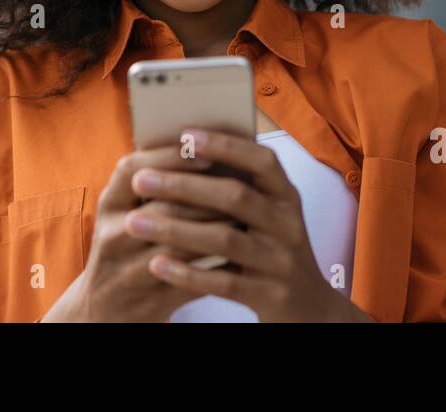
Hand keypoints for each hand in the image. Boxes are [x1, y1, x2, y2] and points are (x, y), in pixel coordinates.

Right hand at [40, 144, 224, 321]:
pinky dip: (216, 267)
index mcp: (109, 205)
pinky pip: (190, 282)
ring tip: (245, 216)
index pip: (132, 169)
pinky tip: (237, 255)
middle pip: (164, 209)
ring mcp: (128, 272)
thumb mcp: (124, 213)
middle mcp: (112, 236)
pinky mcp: (150, 301)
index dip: (168, 158)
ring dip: (216, 230)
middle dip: (207, 197)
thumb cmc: (125, 248)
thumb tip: (208, 151)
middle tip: (242, 185)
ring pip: (180, 247)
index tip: (205, 152)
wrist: (103, 310)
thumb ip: (156, 186)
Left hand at [126, 128, 373, 321]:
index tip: (185, 135)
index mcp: (286, 197)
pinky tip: (158, 265)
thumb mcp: (269, 216)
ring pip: (225, 239)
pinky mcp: (272, 295)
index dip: (226, 146)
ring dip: (176, 229)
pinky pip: (225, 282)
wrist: (310, 310)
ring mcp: (282, 261)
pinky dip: (189, 273)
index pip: (261, 161)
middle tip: (141, 181)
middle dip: (184, 186)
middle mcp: (288, 224)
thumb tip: (184, 152)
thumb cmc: (273, 251)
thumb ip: (239, 188)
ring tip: (135, 223)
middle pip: (236, 197)